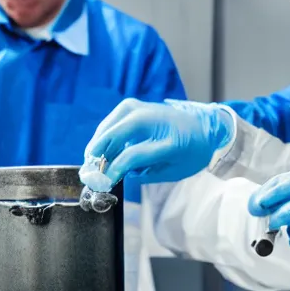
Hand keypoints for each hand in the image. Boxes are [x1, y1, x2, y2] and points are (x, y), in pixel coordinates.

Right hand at [79, 98, 234, 191]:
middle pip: (114, 134)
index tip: (102, 183)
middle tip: (88, 175)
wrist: (201, 126)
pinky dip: (102, 139)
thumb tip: (113, 172)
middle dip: (97, 156)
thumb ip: (144, 172)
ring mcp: (137, 108)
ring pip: (107, 128)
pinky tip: (100, 154)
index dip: (114, 169)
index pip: (133, 154)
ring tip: (92, 166)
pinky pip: (108, 124)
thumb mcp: (173, 170)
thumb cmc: (189, 152)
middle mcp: (151, 117)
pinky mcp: (129, 106)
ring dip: (96, 147)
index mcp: (170, 139)